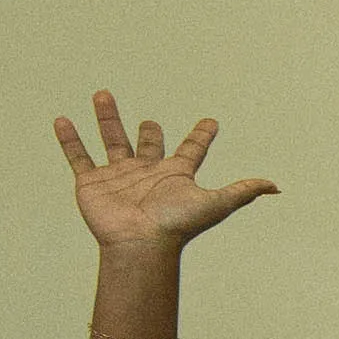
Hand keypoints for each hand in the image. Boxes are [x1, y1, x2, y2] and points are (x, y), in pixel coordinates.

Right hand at [55, 92, 273, 262]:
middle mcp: (147, 173)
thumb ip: (243, 192)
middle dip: (149, 133)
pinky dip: (69, 139)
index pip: (192, 149)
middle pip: (147, 145)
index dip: (202, 136)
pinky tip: (62, 120)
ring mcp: (118, 177)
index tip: (211, 122)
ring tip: (103, 94)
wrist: (141, 244)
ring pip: (111, 140)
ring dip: (107, 118)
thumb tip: (276, 186)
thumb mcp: (215, 203)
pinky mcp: (92, 183)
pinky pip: (78, 156)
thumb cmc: (177, 225)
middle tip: (150, 122)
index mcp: (175, 174)